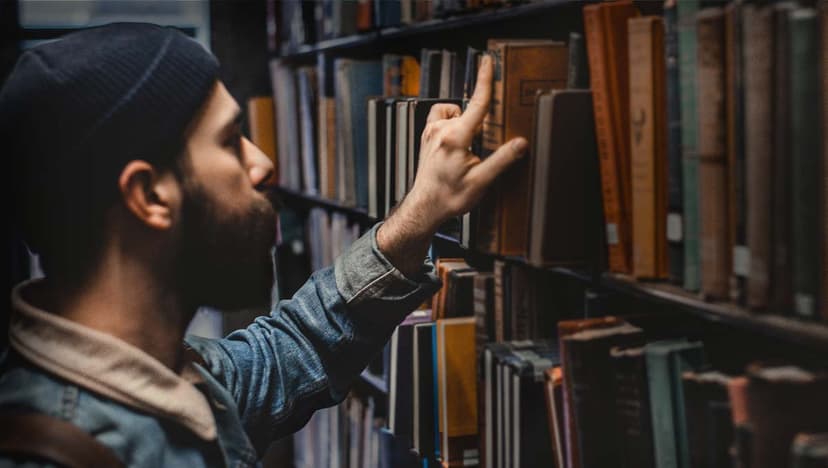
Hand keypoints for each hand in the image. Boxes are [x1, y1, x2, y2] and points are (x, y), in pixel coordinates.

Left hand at [406, 54, 528, 230]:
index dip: (485, 81)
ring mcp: (430, 132)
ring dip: (464, 123)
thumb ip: (502, 160)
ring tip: (467, 147)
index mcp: (455, 138)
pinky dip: (451, 124)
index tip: (488, 61)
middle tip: (479, 150)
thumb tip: (521, 144)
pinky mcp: (426, 136)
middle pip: (468, 112)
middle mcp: (440, 130)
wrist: (425, 207)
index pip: (476, 104)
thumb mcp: (481, 181)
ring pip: (454, 113)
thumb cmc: (450, 197)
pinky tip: (456, 142)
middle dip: (480, 123)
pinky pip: (442, 118)